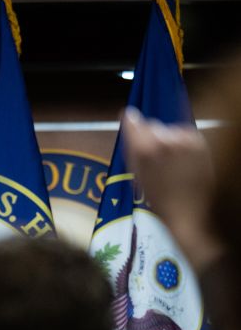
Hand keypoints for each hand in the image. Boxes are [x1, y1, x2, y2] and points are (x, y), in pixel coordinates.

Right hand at [123, 107, 221, 268]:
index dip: (131, 123)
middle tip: (154, 161)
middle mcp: (166, 139)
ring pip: (170, 130)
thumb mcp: (136, 173)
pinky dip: (183, 144)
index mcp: (145, 148)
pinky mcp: (201, 143)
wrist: (189, 213)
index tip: (129, 122)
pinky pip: (186, 135)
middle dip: (151, 138)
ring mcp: (186, 140)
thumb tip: (129, 115)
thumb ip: (131, 143)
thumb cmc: (158, 198)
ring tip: (171, 165)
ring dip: (168, 142)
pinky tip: (183, 162)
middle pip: (153, 126)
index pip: (135, 121)